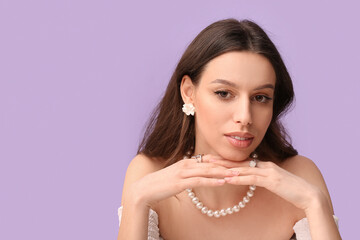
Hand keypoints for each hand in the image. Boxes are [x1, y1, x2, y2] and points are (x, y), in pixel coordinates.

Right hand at [129, 156, 238, 208]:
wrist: (145, 189)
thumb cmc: (160, 184)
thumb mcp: (176, 176)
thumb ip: (188, 174)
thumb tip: (197, 176)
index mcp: (187, 162)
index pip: (209, 159)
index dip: (224, 161)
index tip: (237, 162)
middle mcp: (187, 164)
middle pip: (212, 163)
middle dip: (229, 165)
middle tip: (243, 166)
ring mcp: (184, 172)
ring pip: (208, 171)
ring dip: (224, 172)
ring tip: (238, 174)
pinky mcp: (181, 182)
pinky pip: (200, 181)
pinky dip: (213, 180)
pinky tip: (223, 182)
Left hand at [203, 157, 321, 210]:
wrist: (309, 195)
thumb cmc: (292, 190)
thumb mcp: (274, 182)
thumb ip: (262, 178)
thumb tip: (251, 178)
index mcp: (264, 166)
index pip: (241, 161)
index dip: (226, 160)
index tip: (212, 158)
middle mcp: (264, 166)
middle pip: (238, 162)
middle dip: (221, 160)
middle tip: (204, 158)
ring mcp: (268, 172)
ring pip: (242, 168)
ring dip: (226, 168)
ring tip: (211, 168)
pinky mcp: (271, 181)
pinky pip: (251, 179)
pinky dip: (238, 178)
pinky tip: (227, 179)